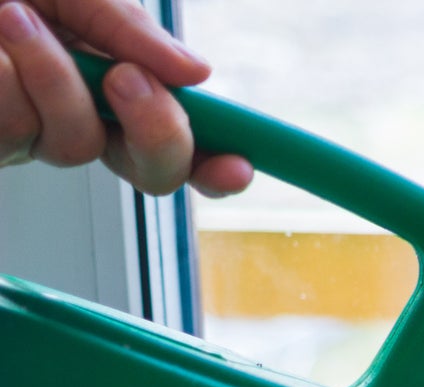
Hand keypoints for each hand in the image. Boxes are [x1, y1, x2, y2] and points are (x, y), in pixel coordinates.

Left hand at [0, 0, 250, 195]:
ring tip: (13, 16)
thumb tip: (196, 72)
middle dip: (156, 131)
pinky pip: (15, 131)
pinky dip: (6, 78)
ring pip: (75, 145)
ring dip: (53, 77)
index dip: (216, 160)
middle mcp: (76, 116)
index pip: (181, 137)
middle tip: (128, 79)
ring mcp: (26, 134)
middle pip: (151, 172)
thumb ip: (125, 26)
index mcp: (111, 80)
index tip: (239, 163)